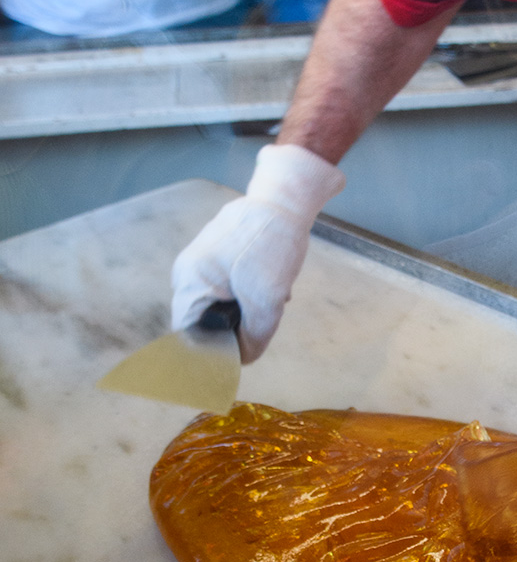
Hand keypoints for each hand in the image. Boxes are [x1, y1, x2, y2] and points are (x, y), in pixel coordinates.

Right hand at [171, 144, 344, 362]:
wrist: (285, 199)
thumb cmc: (271, 245)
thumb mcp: (267, 299)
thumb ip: (253, 336)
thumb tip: (242, 359)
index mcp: (190, 281)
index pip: (186, 333)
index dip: (207, 353)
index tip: (229, 362)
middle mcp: (188, 271)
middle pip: (203, 319)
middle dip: (231, 329)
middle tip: (259, 326)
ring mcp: (202, 259)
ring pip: (218, 302)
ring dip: (245, 310)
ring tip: (271, 301)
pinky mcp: (218, 252)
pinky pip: (227, 285)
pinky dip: (248, 292)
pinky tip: (272, 287)